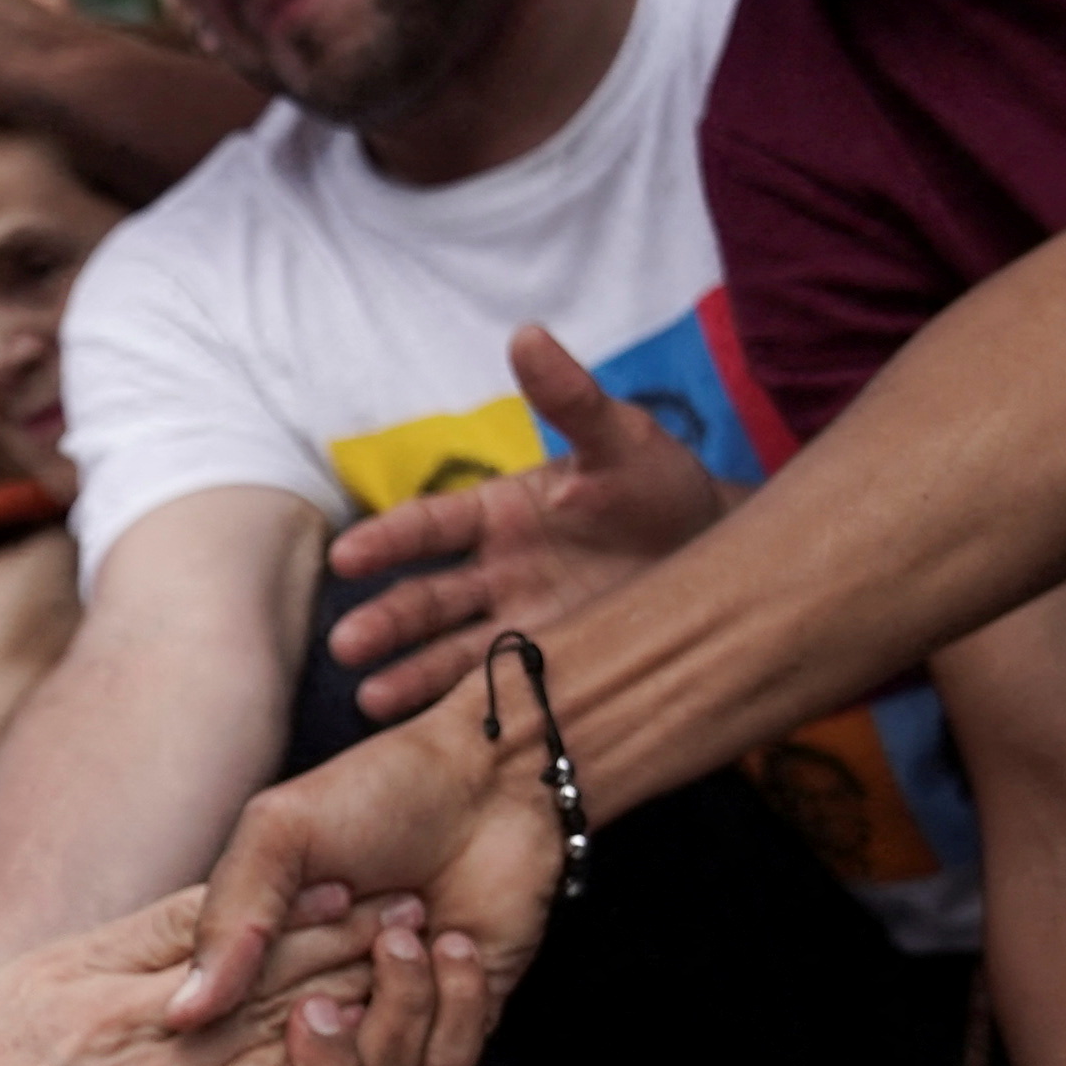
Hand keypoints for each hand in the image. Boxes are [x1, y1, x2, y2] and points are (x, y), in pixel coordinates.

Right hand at [0, 896, 371, 1065]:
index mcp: (48, 980)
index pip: (172, 917)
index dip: (246, 898)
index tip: (300, 878)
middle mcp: (105, 1011)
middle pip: (240, 949)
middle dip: (320, 923)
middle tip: (388, 899)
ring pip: (271, 1008)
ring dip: (345, 980)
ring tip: (409, 956)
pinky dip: (326, 1057)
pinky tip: (373, 1040)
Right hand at [173, 703, 547, 1065]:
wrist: (485, 775)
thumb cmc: (374, 793)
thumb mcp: (276, 836)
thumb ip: (230, 922)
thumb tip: (185, 1014)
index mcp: (260, 980)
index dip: (246, 1059)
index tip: (278, 997)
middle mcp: (320, 1017)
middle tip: (324, 1003)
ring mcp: (391, 1026)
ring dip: (394, 1012)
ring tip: (405, 931)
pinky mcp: (459, 1024)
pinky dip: (451, 1006)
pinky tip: (453, 943)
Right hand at [322, 326, 727, 721]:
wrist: (720, 552)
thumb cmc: (661, 485)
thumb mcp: (619, 438)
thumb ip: (570, 397)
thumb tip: (526, 333)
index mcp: (500, 513)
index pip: (430, 525)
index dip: (388, 539)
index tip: (345, 556)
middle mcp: (497, 571)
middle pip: (426, 597)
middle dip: (385, 620)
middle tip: (346, 644)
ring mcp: (520, 622)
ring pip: (449, 651)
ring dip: (406, 673)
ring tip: (368, 700)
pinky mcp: (550, 666)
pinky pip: (497, 689)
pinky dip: (462, 708)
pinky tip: (427, 731)